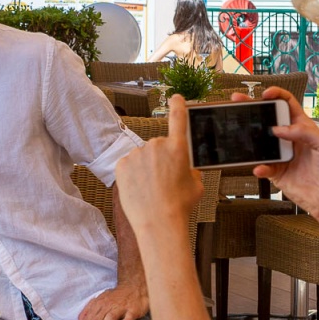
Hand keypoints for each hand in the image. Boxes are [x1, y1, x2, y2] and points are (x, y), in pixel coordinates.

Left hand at [75, 281, 148, 319]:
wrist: (134, 287)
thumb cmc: (115, 299)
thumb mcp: (100, 302)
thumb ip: (89, 314)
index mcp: (98, 304)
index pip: (87, 319)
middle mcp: (108, 305)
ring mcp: (121, 307)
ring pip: (110, 317)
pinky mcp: (133, 309)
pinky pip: (129, 316)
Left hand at [115, 95, 201, 252]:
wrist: (158, 222)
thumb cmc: (179, 206)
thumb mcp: (196, 185)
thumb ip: (190, 169)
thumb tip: (185, 168)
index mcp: (178, 147)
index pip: (178, 117)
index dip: (177, 105)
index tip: (175, 97)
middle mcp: (157, 145)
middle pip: (159, 147)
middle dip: (161, 160)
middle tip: (164, 182)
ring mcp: (137, 154)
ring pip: (143, 158)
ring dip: (146, 169)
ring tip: (152, 190)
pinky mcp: (122, 164)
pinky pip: (129, 165)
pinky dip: (133, 175)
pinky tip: (139, 189)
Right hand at [239, 87, 318, 222]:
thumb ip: (305, 132)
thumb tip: (280, 128)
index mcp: (303, 127)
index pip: (288, 104)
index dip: (276, 96)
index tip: (265, 95)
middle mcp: (290, 139)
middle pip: (268, 119)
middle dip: (253, 109)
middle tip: (240, 103)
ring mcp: (282, 155)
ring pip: (261, 142)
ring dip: (251, 138)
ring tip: (243, 135)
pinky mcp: (277, 172)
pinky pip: (262, 166)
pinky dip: (259, 166)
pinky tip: (260, 167)